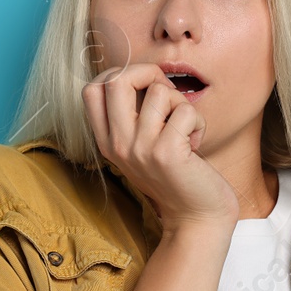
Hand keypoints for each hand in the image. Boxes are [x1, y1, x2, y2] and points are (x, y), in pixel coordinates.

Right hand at [81, 62, 236, 227]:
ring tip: (185, 127)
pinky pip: (186, 111)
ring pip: (159, 92)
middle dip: (147, 73)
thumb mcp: (143, 146)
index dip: (119, 74)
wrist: (195, 218)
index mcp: (107, 141)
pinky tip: (195, 143)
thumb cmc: (176, 176)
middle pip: (116, 80)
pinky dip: (198, 122)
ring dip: (181, 103)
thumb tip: (145, 73)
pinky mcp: (166, 154)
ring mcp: (139, 150)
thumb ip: (134, 115)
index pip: (91, 90)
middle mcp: (117, 145)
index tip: (143, 88)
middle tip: (165, 93)